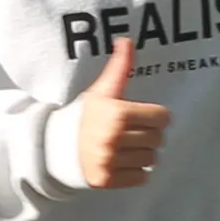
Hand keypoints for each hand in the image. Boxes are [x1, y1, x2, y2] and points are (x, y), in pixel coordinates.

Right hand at [73, 36, 170, 187]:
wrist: (57, 146)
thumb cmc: (85, 116)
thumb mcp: (102, 91)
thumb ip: (119, 68)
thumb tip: (126, 40)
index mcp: (117, 114)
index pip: (162, 117)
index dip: (155, 116)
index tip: (143, 116)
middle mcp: (114, 138)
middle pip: (158, 139)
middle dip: (148, 134)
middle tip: (132, 131)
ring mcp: (110, 161)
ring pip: (151, 159)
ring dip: (143, 153)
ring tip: (126, 147)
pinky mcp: (107, 180)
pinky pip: (142, 177)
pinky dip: (136, 171)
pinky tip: (122, 162)